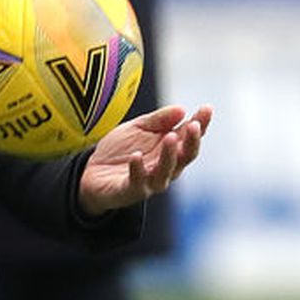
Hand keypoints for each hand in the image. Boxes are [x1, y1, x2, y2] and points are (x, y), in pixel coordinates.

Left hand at [78, 104, 212, 215]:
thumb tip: (181, 109)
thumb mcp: (138, 128)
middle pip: (185, 156)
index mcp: (170, 150)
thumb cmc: (120, 151)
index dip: (200, 124)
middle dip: (192, 141)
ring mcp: (150, 181)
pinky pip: (138, 182)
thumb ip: (158, 120)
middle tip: (194, 125)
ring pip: (166, 171)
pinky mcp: (131, 191)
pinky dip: (137, 169)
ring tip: (169, 137)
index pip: (189, 137)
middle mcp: (165, 167)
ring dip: (169, 155)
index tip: (207, 108)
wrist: (92, 173)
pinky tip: (136, 156)